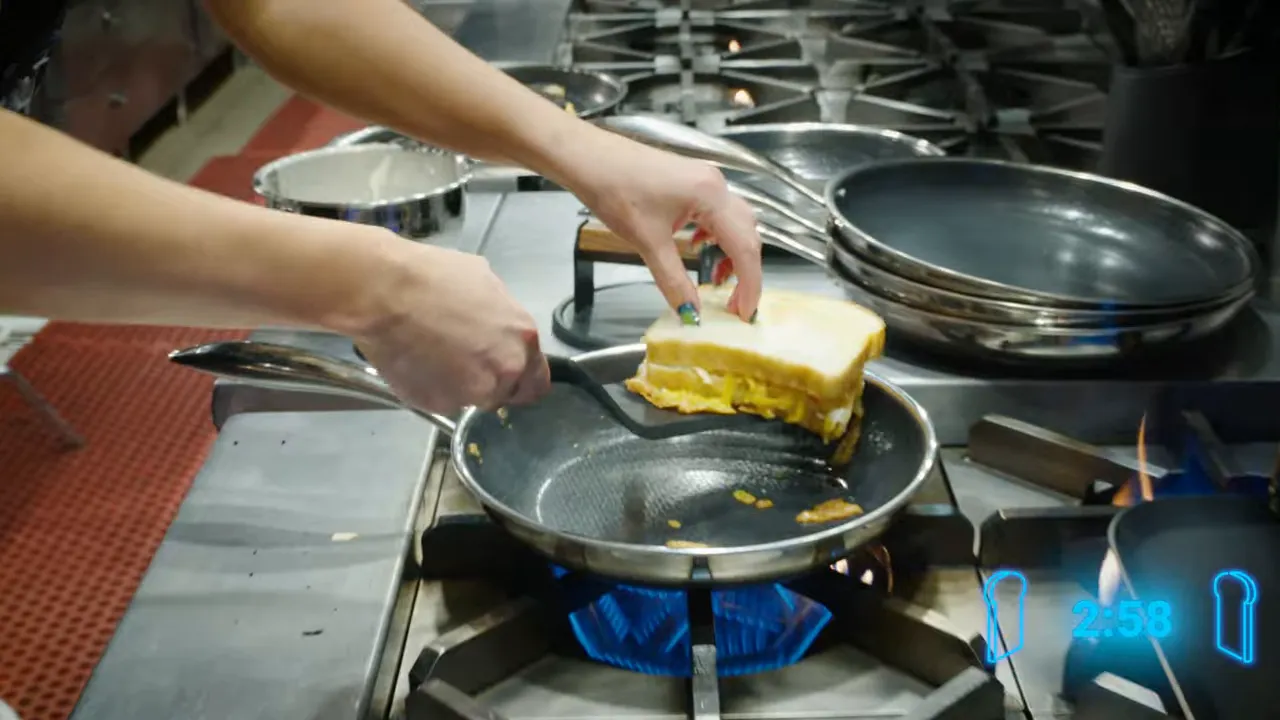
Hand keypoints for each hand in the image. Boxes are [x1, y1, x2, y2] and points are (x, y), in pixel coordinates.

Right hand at [352, 241, 548, 413]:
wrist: (384, 291)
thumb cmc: (434, 277)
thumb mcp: (486, 283)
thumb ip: (503, 316)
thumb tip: (499, 326)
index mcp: (522, 341)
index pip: (537, 383)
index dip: (521, 379)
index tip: (505, 373)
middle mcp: (504, 372)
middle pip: (504, 393)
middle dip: (488, 381)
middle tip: (462, 360)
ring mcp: (471, 392)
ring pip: (471, 398)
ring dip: (459, 385)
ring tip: (433, 356)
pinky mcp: (437, 403)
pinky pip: (440, 400)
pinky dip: (431, 388)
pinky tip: (415, 362)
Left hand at [568, 133, 762, 321]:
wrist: (588, 157)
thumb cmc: (615, 191)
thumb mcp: (647, 242)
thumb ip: (674, 280)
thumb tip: (691, 314)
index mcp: (711, 196)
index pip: (745, 246)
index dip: (750, 284)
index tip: (744, 313)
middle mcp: (716, 185)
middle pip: (747, 234)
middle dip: (745, 272)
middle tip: (734, 304)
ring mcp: (705, 180)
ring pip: (734, 223)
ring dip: (732, 253)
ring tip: (717, 280)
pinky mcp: (692, 181)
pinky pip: (717, 213)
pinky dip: (717, 237)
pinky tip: (699, 248)